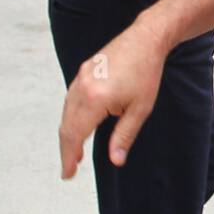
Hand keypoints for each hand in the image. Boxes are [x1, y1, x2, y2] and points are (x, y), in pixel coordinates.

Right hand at [58, 19, 169, 177]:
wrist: (145, 39)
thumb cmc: (147, 73)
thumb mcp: (140, 109)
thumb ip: (124, 135)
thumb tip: (115, 160)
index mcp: (95, 99)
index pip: (74, 135)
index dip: (69, 157)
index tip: (68, 174)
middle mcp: (82, 88)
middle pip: (66, 125)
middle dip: (67, 149)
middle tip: (70, 169)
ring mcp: (81, 77)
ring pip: (67, 112)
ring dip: (69, 133)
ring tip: (76, 153)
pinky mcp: (84, 71)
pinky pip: (72, 99)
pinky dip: (72, 116)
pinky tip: (80, 125)